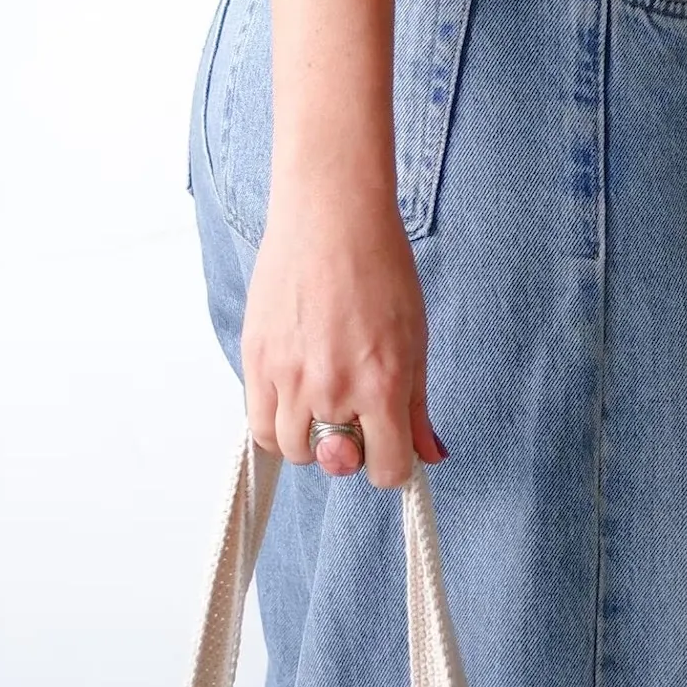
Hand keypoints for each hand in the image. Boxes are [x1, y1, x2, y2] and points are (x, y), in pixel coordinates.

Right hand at [242, 163, 445, 487]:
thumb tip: (430, 455)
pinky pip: (258, 424)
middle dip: (349, 449)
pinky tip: (292, 401)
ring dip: (310, 439)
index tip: (389, 447)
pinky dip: (276, 425)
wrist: (330, 216)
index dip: (390, 465)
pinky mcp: (256, 359)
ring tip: (320, 405)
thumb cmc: (380, 269)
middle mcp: (332, 388)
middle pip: (335, 463)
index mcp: (381, 385)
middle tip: (353, 415)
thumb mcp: (415, 342)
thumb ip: (417, 407)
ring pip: (293, 449)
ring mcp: (288, 376)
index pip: (384, 470)